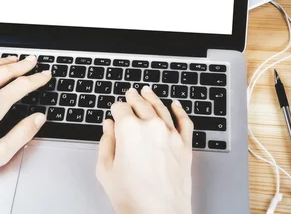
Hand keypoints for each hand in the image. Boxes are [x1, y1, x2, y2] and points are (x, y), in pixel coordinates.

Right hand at [96, 86, 193, 213]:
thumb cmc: (133, 198)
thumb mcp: (106, 171)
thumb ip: (106, 143)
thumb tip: (108, 127)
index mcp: (129, 130)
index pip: (120, 108)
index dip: (115, 109)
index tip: (114, 112)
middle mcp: (151, 127)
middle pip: (141, 104)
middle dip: (133, 98)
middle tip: (130, 93)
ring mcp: (171, 135)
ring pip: (161, 108)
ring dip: (153, 98)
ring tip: (147, 91)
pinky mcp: (185, 146)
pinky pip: (184, 121)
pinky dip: (180, 111)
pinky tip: (176, 105)